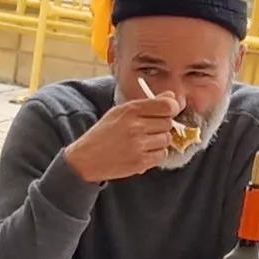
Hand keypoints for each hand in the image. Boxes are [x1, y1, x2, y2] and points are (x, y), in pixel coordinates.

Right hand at [59, 87, 187, 185]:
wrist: (86, 159)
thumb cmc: (103, 133)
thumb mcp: (120, 112)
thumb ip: (146, 104)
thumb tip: (170, 96)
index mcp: (131, 110)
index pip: (167, 105)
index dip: (172, 108)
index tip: (169, 111)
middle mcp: (136, 126)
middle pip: (168, 123)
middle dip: (162, 126)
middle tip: (150, 129)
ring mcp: (139, 145)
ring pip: (167, 139)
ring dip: (160, 141)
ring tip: (145, 142)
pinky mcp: (141, 162)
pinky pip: (162, 155)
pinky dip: (157, 154)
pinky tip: (144, 152)